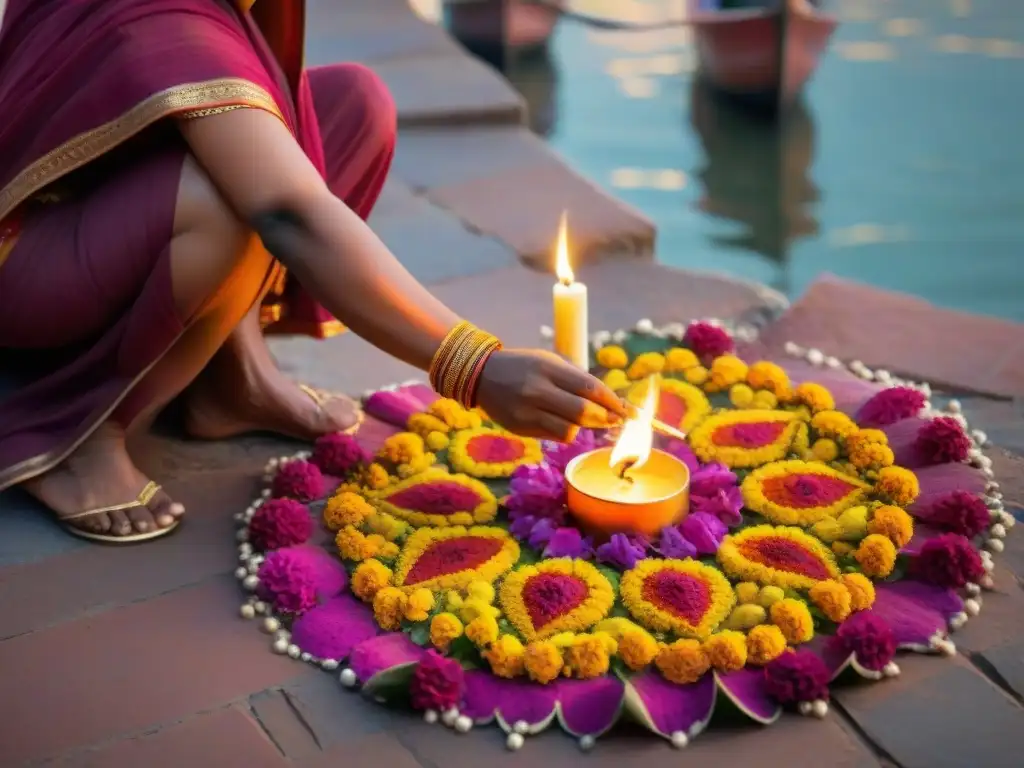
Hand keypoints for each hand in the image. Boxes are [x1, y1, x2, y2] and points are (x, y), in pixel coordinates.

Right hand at [475, 348, 627, 440]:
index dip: (613, 401)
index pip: (590, 387)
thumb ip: (577, 378)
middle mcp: (537, 390)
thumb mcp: (549, 361)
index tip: (628, 409)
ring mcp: (527, 412)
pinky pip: (553, 436)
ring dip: (585, 428)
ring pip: (570, 430)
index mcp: (548, 367)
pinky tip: (564, 423)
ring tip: (588, 420)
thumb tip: (610, 400)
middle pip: (584, 412)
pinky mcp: (520, 428)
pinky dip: (566, 432)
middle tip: (617, 420)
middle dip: (606, 418)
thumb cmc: (523, 365)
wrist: (481, 375)